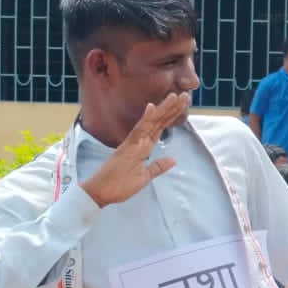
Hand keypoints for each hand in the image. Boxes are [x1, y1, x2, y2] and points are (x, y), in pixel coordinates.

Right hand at [80, 92, 187, 207]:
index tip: (183, 105)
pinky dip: (146, 119)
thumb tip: (173, 160)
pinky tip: (152, 107)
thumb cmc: (119, 185)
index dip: (172, 116)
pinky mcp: (127, 147)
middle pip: (158, 121)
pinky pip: (138, 131)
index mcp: (144, 146)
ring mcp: (133, 142)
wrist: (101, 192)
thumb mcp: (145, 177)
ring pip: (151, 122)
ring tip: (175, 96)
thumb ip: (158, 167)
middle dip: (172, 108)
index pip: (160, 128)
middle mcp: (139, 141)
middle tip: (186, 95)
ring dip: (163, 109)